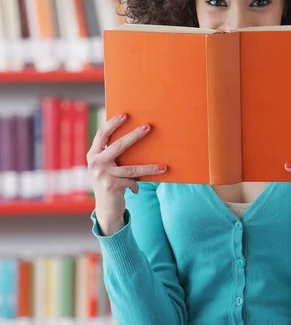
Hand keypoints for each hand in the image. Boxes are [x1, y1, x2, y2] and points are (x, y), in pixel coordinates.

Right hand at [87, 114, 166, 234]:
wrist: (105, 209)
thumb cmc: (111, 183)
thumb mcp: (108, 168)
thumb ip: (113, 156)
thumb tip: (137, 137)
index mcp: (93, 155)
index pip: (102, 134)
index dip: (112, 124)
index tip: (125, 115)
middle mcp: (95, 163)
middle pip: (118, 145)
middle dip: (135, 135)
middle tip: (148, 127)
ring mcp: (101, 175)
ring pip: (131, 168)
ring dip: (150, 168)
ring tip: (163, 167)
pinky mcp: (110, 186)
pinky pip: (131, 181)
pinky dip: (136, 185)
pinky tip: (136, 189)